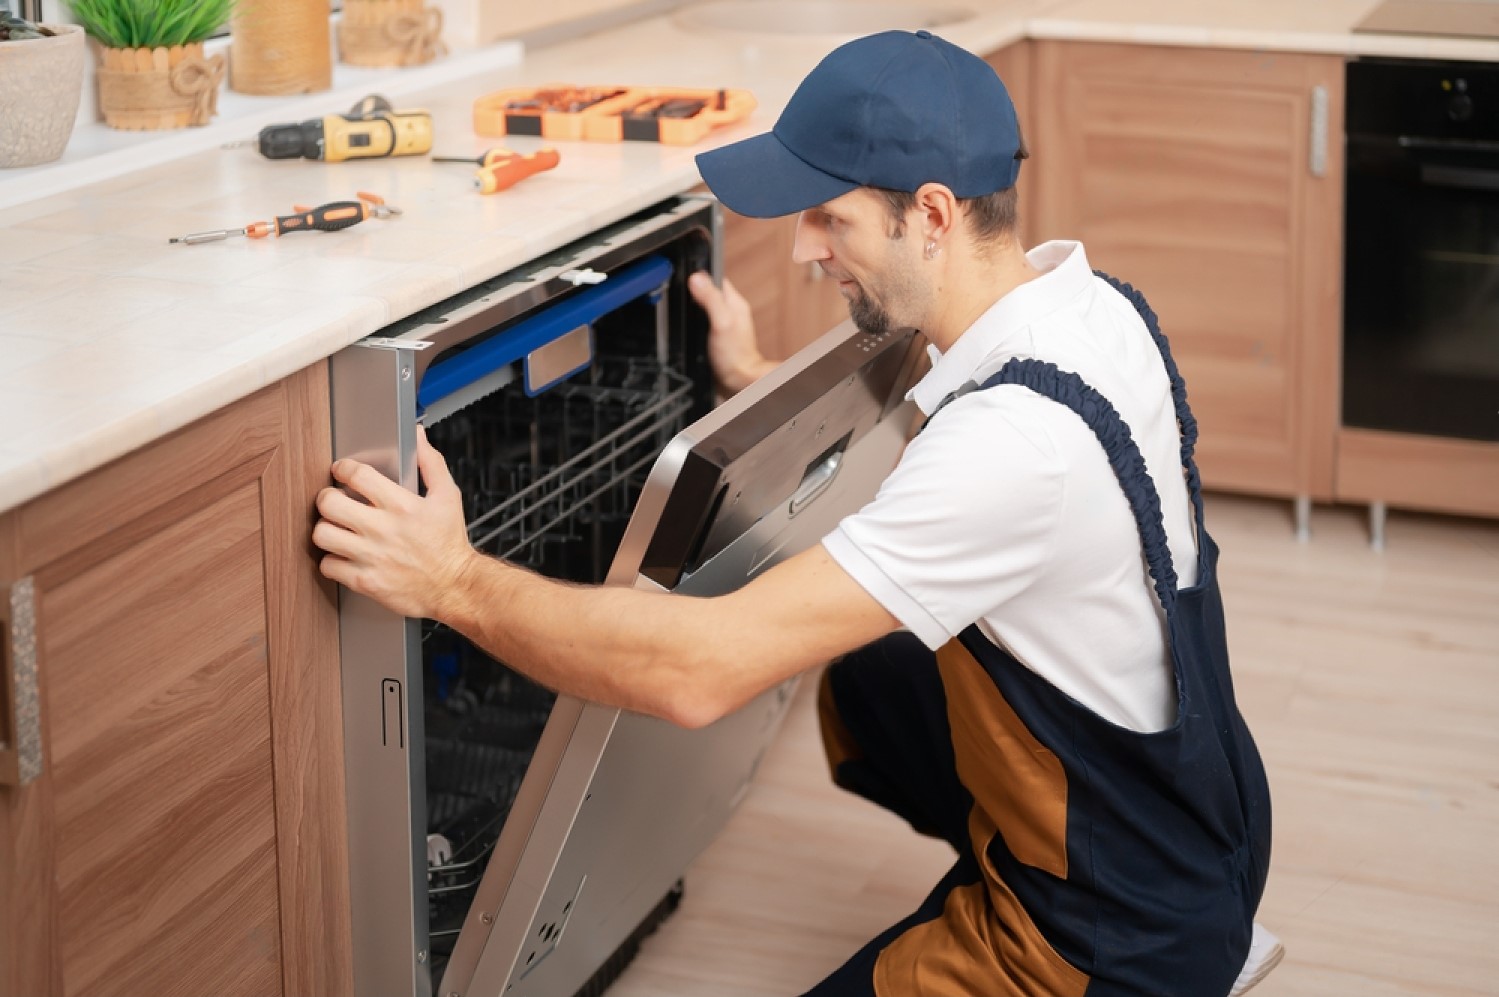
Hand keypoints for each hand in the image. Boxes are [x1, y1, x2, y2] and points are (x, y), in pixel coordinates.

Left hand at [313, 425, 477, 620]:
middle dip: (328, 498)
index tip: (342, 472)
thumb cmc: (449, 543)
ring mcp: (372, 557)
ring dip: (326, 529)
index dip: (343, 468)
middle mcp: (384, 530)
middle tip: (334, 501)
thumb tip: (417, 436)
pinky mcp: (365, 582)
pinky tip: (344, 556)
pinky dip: (332, 560)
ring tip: (337, 529)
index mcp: (402, 506)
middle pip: (329, 503)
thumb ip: (430, 463)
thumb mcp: (448, 497)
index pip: (357, 475)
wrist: (456, 586)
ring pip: (323, 534)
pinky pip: (328, 566)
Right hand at [687, 271, 775, 396]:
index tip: (684, 275)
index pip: (715, 278)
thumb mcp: (721, 322)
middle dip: (692, 291)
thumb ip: (710, 299)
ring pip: (703, 309)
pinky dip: (692, 325)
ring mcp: (723, 326)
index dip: (699, 275)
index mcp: (734, 303)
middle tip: (677, 292)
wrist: (738, 383)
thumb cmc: (735, 357)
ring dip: (691, 309)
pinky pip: (701, 325)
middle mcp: (729, 313)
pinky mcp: (716, 339)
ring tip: (679, 309)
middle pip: (707, 292)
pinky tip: (687, 329)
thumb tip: (696, 278)